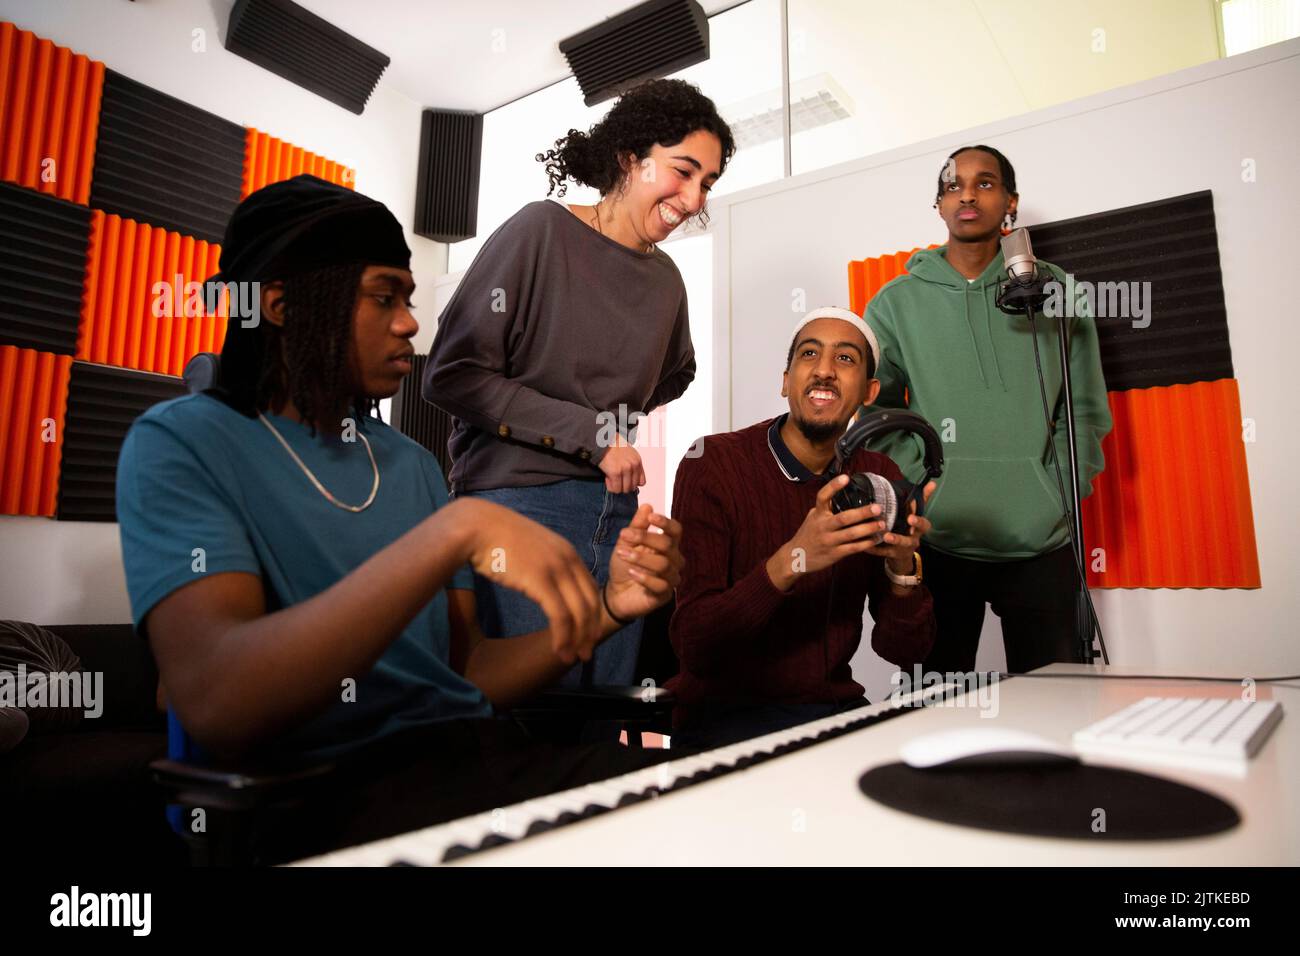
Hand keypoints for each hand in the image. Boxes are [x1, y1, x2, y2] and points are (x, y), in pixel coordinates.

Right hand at [452, 498, 600, 665]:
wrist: (477, 526)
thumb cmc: (496, 539)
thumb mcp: (530, 547)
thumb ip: (542, 562)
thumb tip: (539, 579)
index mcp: (568, 551)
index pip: (591, 588)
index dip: (592, 614)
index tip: (588, 634)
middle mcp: (568, 559)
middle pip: (590, 602)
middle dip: (590, 632)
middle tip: (585, 654)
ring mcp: (556, 569)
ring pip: (579, 613)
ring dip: (577, 640)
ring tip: (571, 658)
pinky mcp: (541, 581)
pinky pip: (560, 616)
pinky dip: (562, 637)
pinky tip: (557, 650)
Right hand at [598, 433, 645, 493]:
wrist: (603, 441)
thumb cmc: (614, 446)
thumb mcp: (629, 454)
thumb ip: (633, 466)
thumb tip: (632, 481)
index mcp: (638, 462)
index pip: (641, 482)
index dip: (632, 483)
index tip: (625, 481)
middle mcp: (633, 466)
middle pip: (632, 487)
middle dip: (623, 486)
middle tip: (616, 479)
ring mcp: (625, 470)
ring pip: (624, 490)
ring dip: (616, 487)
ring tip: (611, 478)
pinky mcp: (615, 473)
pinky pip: (615, 489)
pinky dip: (610, 486)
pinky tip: (607, 478)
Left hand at [605, 504, 683, 622]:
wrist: (615, 594)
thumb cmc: (624, 566)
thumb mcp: (626, 543)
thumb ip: (637, 526)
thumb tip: (647, 506)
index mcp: (668, 545)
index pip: (676, 531)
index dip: (666, 523)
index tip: (651, 517)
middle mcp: (674, 561)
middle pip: (668, 545)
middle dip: (645, 538)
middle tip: (624, 536)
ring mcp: (671, 579)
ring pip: (664, 564)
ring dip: (641, 558)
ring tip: (622, 554)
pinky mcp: (664, 595)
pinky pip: (660, 585)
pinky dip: (645, 577)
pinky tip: (631, 573)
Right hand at [765, 474, 886, 591]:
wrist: (796, 558)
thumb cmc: (807, 535)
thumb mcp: (812, 518)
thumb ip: (824, 508)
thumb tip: (838, 494)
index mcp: (817, 514)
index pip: (823, 497)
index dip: (833, 486)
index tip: (846, 477)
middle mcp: (823, 526)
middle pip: (844, 518)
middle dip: (862, 513)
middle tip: (878, 508)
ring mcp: (829, 541)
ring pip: (851, 534)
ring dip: (868, 529)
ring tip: (882, 524)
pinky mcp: (834, 554)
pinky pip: (853, 548)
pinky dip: (866, 543)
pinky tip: (876, 539)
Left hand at [875, 481, 935, 577]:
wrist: (902, 554)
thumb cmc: (909, 529)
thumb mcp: (916, 515)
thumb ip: (922, 499)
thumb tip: (932, 483)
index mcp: (918, 529)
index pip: (923, 525)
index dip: (918, 522)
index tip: (911, 518)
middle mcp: (911, 539)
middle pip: (911, 538)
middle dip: (906, 532)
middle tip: (896, 530)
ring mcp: (901, 548)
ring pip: (898, 546)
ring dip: (893, 540)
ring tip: (885, 536)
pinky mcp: (891, 554)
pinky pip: (882, 552)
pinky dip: (875, 549)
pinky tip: (866, 545)